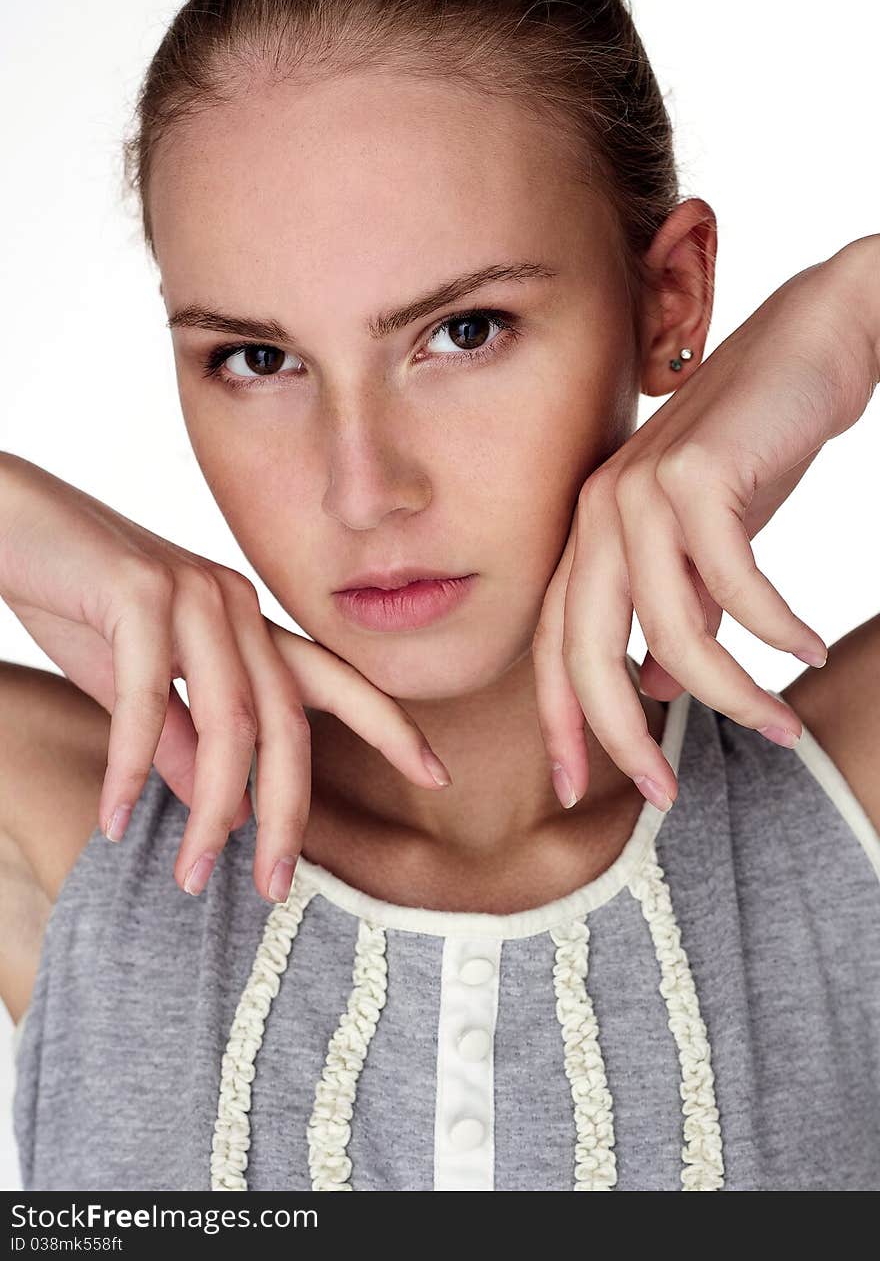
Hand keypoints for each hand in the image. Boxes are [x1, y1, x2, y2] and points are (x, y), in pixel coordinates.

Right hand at [0, 455, 450, 900]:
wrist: (4, 517)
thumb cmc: (68, 593)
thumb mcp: (130, 680)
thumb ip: (176, 736)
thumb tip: (213, 801)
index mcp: (244, 621)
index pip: (331, 680)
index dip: (390, 726)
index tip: (438, 775)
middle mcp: (234, 602)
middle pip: (287, 720)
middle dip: (291, 810)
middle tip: (277, 888)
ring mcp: (192, 592)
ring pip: (229, 719)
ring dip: (215, 807)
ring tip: (194, 875)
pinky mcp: (138, 590)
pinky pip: (149, 697)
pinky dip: (134, 765)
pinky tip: (118, 818)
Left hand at [532, 239, 879, 811]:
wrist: (811, 343)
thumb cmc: (756, 450)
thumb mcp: (707, 545)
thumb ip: (679, 612)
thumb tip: (662, 685)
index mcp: (590, 531)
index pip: (555, 644)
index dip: (563, 721)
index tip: (582, 789)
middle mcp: (599, 511)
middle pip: (586, 651)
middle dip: (620, 734)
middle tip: (665, 793)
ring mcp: (642, 488)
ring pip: (669, 630)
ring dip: (729, 692)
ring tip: (779, 727)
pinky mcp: (699, 474)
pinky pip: (735, 583)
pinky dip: (775, 628)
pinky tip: (808, 650)